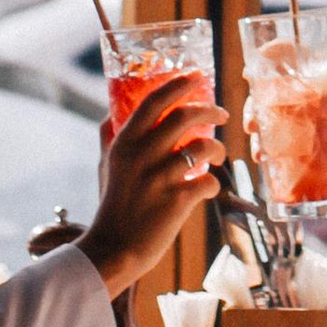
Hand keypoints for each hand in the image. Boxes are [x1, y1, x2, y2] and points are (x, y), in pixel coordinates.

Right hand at [81, 71, 225, 293]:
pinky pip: (209, 182)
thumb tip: (112, 111)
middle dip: (210, 110)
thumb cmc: (112, 205)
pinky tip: (208, 188)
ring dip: (218, 150)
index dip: (179, 84)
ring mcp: (161, 178)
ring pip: (204, 148)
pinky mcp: (177, 201)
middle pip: (185, 116)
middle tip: (221, 114)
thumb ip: (109, 137)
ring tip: (219, 155)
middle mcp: (142, 155)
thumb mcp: (105, 165)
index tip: (196, 77)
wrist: (113, 249)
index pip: (155, 100)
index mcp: (125, 142)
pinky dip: (214, 184)